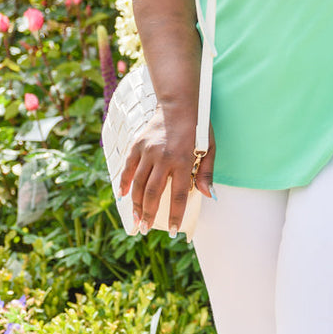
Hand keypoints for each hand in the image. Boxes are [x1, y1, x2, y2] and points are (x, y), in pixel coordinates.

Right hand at [119, 110, 214, 234]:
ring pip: (138, 184)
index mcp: (184, 160)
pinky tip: (123, 196)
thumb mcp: (210, 148)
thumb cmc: (197, 127)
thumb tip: (209, 195)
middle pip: (152, 193)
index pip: (178, 195)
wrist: (178, 103)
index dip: (174, 215)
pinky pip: (128, 168)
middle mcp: (163, 157)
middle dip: (149, 214)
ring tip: (136, 220)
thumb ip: (207, 173)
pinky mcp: (137, 145)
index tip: (171, 230)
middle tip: (146, 229)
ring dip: (135, 204)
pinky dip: (124, 183)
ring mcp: (148, 151)